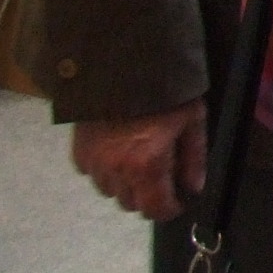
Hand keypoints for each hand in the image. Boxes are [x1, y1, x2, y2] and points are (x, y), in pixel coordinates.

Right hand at [73, 100, 208, 221]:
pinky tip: (117, 149)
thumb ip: (194, 157)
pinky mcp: (78, 151)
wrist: (124, 63)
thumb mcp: (192, 118)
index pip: (154, 209)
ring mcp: (93, 162)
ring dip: (124, 184)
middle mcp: (116, 170)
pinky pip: (92, 174)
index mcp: (147, 164)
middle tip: (160, 174)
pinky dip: (104, 170)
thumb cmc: (166, 90)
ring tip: (137, 159)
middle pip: (130, 204)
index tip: (177, 200)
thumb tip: (193, 188)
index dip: (169, 209)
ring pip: (110, 191)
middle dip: (148, 195)